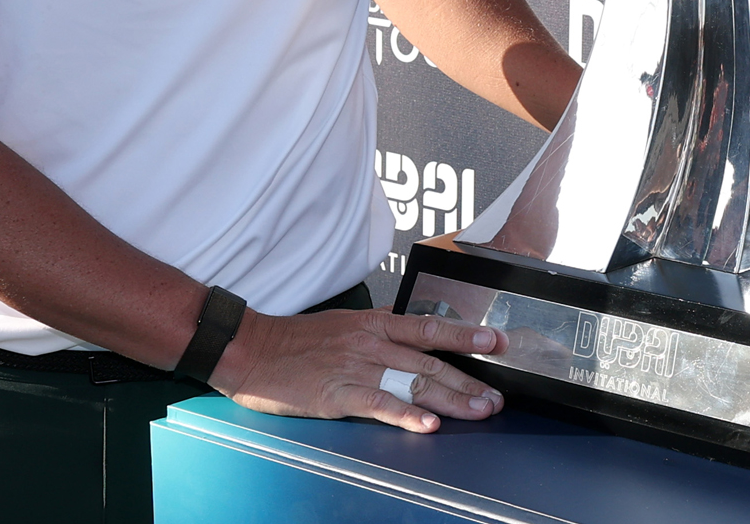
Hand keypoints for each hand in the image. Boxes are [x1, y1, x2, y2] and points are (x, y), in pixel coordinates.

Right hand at [207, 308, 509, 432]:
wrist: (253, 349)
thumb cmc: (297, 341)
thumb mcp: (345, 324)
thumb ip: (379, 331)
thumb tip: (412, 335)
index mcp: (374, 324)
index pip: (430, 327)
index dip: (465, 335)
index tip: (496, 342)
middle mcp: (371, 342)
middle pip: (431, 362)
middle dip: (469, 381)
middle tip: (496, 397)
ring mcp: (356, 367)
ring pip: (414, 382)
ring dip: (451, 400)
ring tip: (479, 411)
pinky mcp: (338, 393)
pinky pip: (379, 404)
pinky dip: (406, 415)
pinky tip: (428, 424)